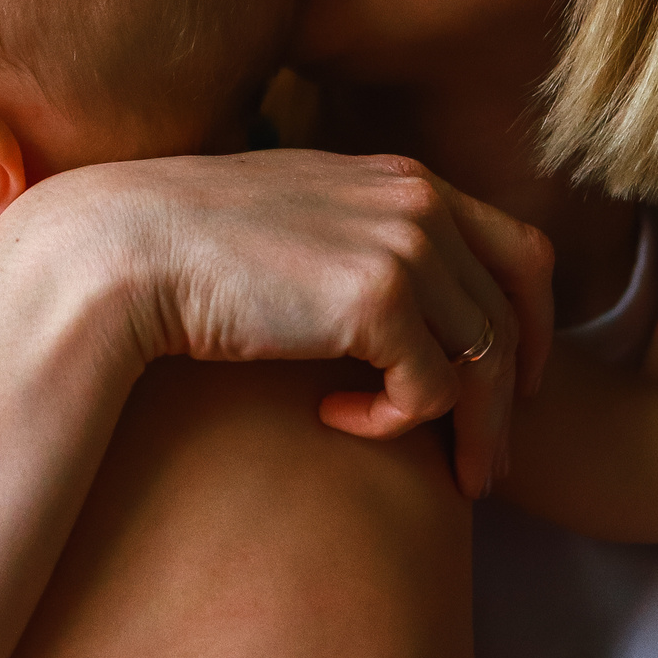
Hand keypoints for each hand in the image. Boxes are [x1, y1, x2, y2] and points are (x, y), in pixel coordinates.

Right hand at [5, 149, 554, 496]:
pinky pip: (428, 392)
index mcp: (407, 179)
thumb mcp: (298, 221)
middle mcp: (420, 201)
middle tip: (488, 466)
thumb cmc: (190, 246)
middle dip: (510, 402)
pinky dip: (391, 424)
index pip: (520, 250)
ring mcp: (404, 245)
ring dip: (467, 432)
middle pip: (512, 316)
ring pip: (484, 363)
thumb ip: (357, 241)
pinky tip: (331, 421)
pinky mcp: (377, 300)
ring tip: (447, 479)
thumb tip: (390, 304)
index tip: (519, 385)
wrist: (123, 250)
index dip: (534, 325)